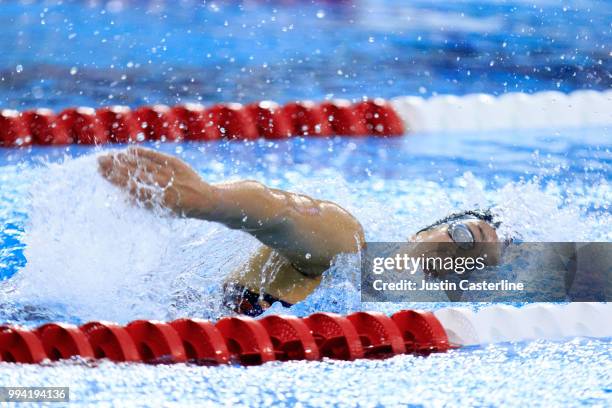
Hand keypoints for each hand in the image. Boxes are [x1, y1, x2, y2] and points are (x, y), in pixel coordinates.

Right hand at [97, 147, 214, 216]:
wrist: (204, 199)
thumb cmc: (176, 207)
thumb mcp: (159, 211)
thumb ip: (141, 204)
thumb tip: (121, 198)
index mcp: (157, 201)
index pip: (130, 187)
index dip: (115, 179)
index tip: (101, 172)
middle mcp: (163, 186)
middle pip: (134, 174)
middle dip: (115, 167)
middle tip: (99, 160)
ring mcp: (170, 174)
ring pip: (143, 164)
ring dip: (125, 159)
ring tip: (110, 155)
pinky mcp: (177, 164)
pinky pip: (157, 157)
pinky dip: (143, 153)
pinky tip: (129, 150)